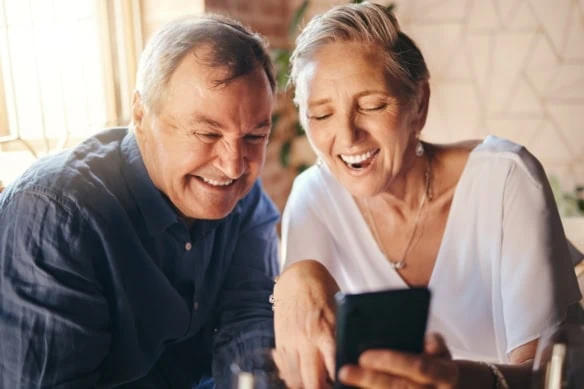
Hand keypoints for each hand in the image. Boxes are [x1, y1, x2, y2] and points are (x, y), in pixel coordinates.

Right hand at [273, 260, 339, 387]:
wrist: (297, 276)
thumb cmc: (322, 290)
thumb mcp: (339, 310)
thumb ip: (342, 333)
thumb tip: (352, 356)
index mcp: (326, 330)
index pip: (334, 368)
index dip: (340, 382)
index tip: (346, 383)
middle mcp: (307, 339)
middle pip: (312, 381)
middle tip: (329, 388)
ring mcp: (291, 342)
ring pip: (295, 379)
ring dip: (305, 386)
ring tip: (315, 385)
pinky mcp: (280, 341)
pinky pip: (284, 368)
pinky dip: (291, 377)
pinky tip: (300, 379)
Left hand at [338, 333, 458, 388]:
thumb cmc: (438, 365)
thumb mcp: (441, 352)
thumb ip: (434, 344)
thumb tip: (427, 342)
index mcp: (446, 375)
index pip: (419, 367)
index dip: (392, 362)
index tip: (364, 356)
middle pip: (401, 388)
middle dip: (371, 380)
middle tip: (345, 371)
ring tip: (345, 381)